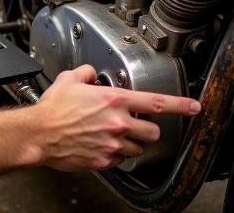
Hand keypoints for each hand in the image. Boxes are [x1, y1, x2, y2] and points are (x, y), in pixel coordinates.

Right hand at [32, 64, 200, 171]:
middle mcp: (117, 123)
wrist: (39, 133)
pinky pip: (119, 160)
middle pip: (152, 132)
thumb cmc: (53, 108)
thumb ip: (87, 73)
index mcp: (113, 100)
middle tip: (135, 124)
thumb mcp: (69, 79)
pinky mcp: (104, 161)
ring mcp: (112, 144)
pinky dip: (115, 153)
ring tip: (114, 134)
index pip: (155, 103)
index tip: (193, 107)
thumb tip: (92, 73)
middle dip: (147, 128)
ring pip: (138, 148)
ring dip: (131, 141)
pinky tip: (101, 144)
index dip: (179, 105)